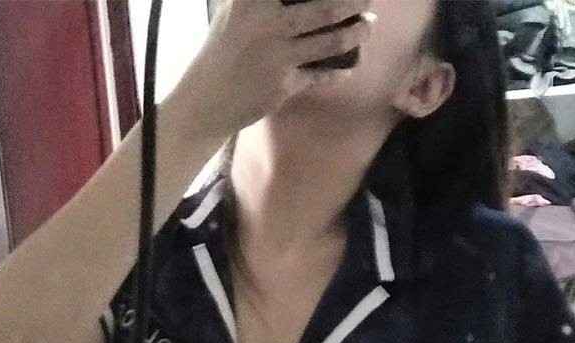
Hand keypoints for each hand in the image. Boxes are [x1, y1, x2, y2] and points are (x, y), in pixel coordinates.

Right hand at [174, 0, 377, 140]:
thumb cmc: (223, 50)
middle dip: (354, 1)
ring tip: (368, 27)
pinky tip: (349, 67)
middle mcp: (265, 23)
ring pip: (330, 41)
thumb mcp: (234, 10)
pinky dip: (339, 72)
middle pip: (325, 7)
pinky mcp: (284, 85)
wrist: (206, 100)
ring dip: (356, 33)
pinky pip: (321, 76)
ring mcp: (276, 56)